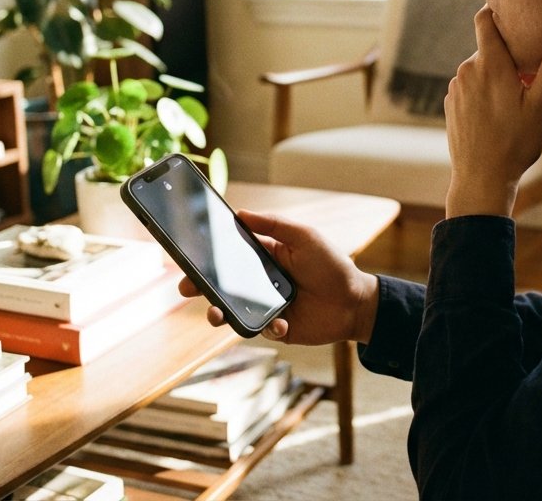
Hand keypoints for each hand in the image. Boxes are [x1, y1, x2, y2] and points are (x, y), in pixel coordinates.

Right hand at [178, 210, 379, 344]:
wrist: (355, 303)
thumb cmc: (332, 264)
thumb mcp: (305, 237)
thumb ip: (274, 225)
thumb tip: (241, 213)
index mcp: (265, 256)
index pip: (229, 255)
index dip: (207, 257)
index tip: (186, 256)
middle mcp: (260, 282)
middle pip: (221, 285)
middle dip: (200, 287)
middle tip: (186, 288)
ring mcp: (265, 306)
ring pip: (231, 311)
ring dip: (219, 313)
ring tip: (215, 314)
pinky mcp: (275, 328)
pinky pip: (258, 329)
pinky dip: (266, 327)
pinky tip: (282, 323)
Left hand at [443, 6, 541, 218]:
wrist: (481, 179)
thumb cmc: (514, 144)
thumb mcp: (540, 108)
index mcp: (489, 65)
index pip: (484, 20)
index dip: (496, 12)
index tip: (513, 15)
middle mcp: (467, 71)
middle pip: (487, 48)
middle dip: (506, 57)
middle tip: (528, 75)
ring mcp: (456, 88)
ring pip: (479, 69)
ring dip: (495, 77)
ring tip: (514, 100)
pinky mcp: (451, 104)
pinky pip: (470, 87)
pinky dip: (483, 92)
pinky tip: (497, 115)